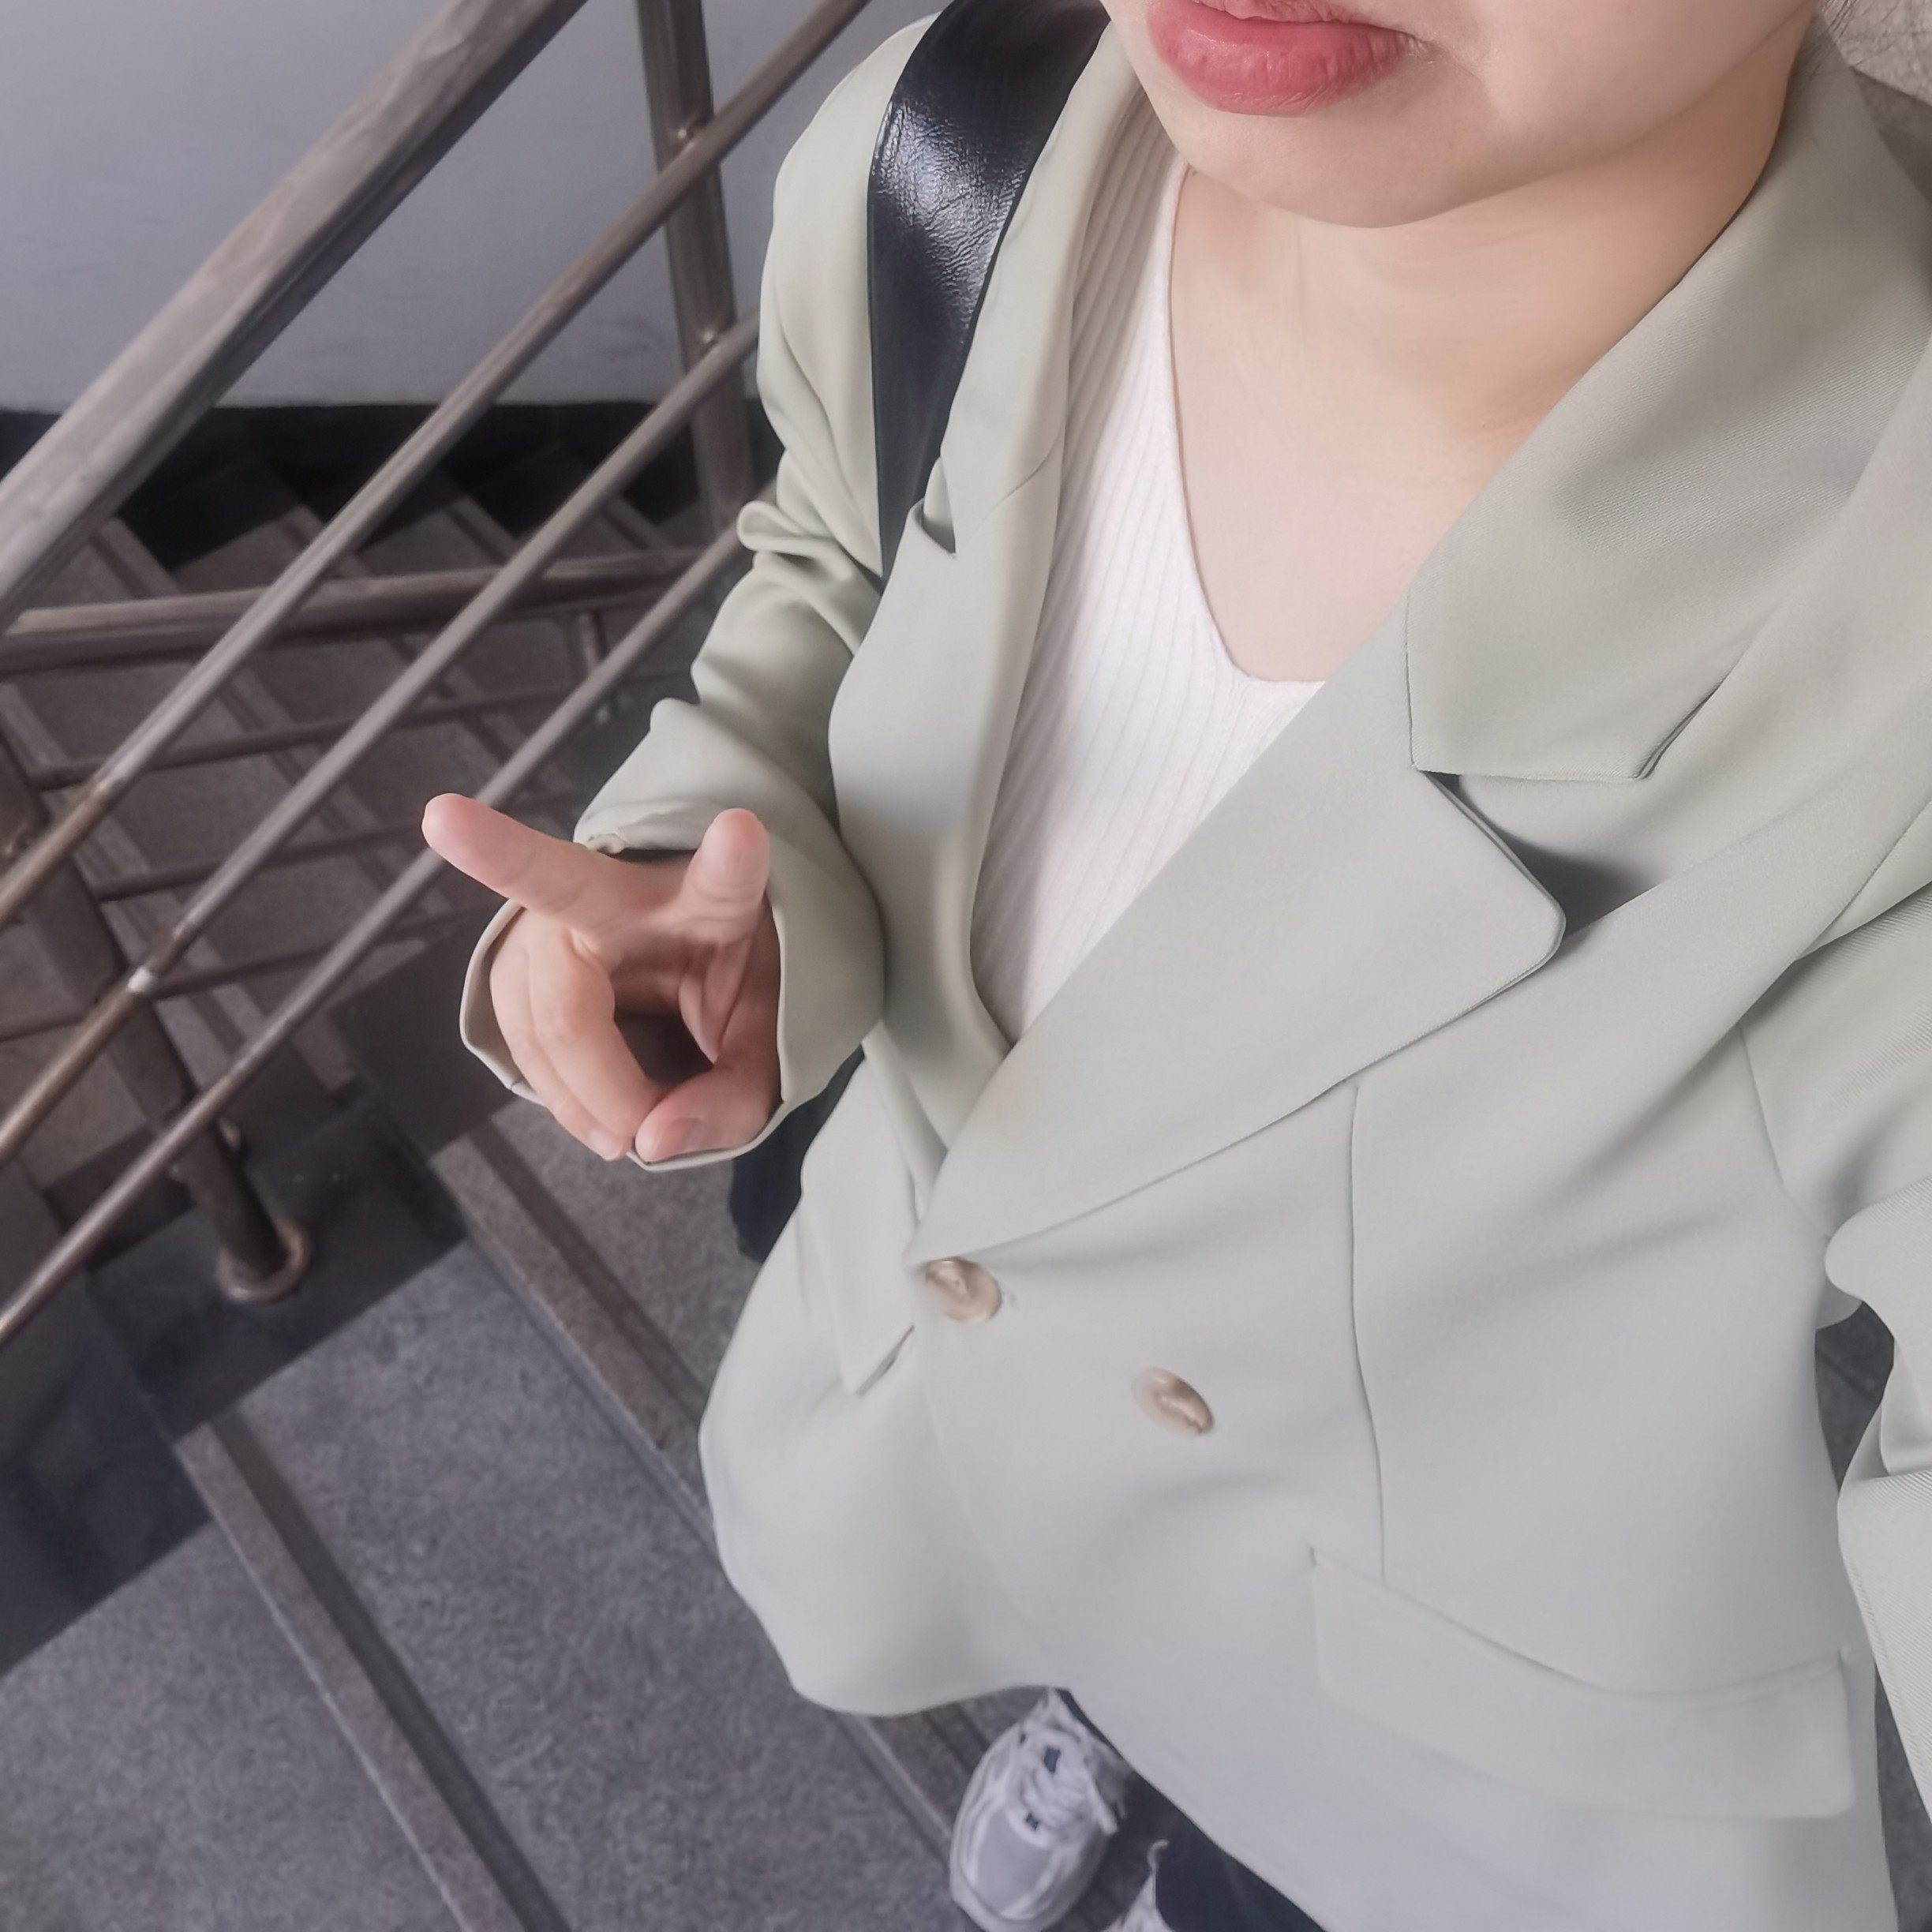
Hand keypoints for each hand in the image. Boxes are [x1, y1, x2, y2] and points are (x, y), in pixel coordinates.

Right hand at [422, 795, 779, 1162]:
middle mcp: (622, 888)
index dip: (732, 856)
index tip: (740, 829)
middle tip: (633, 1139)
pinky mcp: (513, 948)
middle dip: (597, 1076)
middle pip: (572, 988)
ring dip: (577, 1094)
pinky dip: (559, 1090)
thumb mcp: (758, 1046)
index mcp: (711, 899)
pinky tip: (594, 1115)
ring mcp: (553, 913)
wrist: (675, 944)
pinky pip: (516, 1032)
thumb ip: (729, 1099)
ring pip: (537, 1019)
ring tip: (624, 1132)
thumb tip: (650, 1143)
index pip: (723, 876)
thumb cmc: (725, 980)